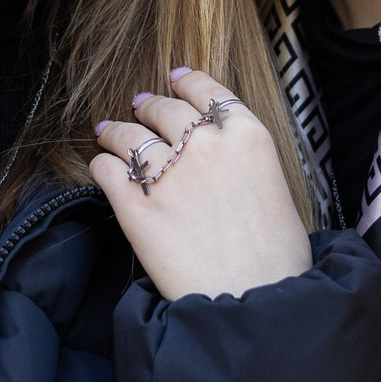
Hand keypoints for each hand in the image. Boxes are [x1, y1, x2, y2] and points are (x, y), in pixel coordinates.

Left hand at [91, 69, 309, 299]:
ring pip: (129, 135)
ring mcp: (167, 174)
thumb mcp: (277, 193)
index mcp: (247, 137)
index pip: (208, 91)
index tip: (175, 78)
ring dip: (116, 131)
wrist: (255, 304)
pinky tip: (101, 166)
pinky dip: (101, 165)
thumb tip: (227, 165)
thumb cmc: (278, 260)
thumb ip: (246, 165)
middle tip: (140, 106)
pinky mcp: (136, 208)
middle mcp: (205, 146)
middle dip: (149, 106)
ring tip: (107, 130)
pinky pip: (107, 171)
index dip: (187, 81)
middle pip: (165, 109)